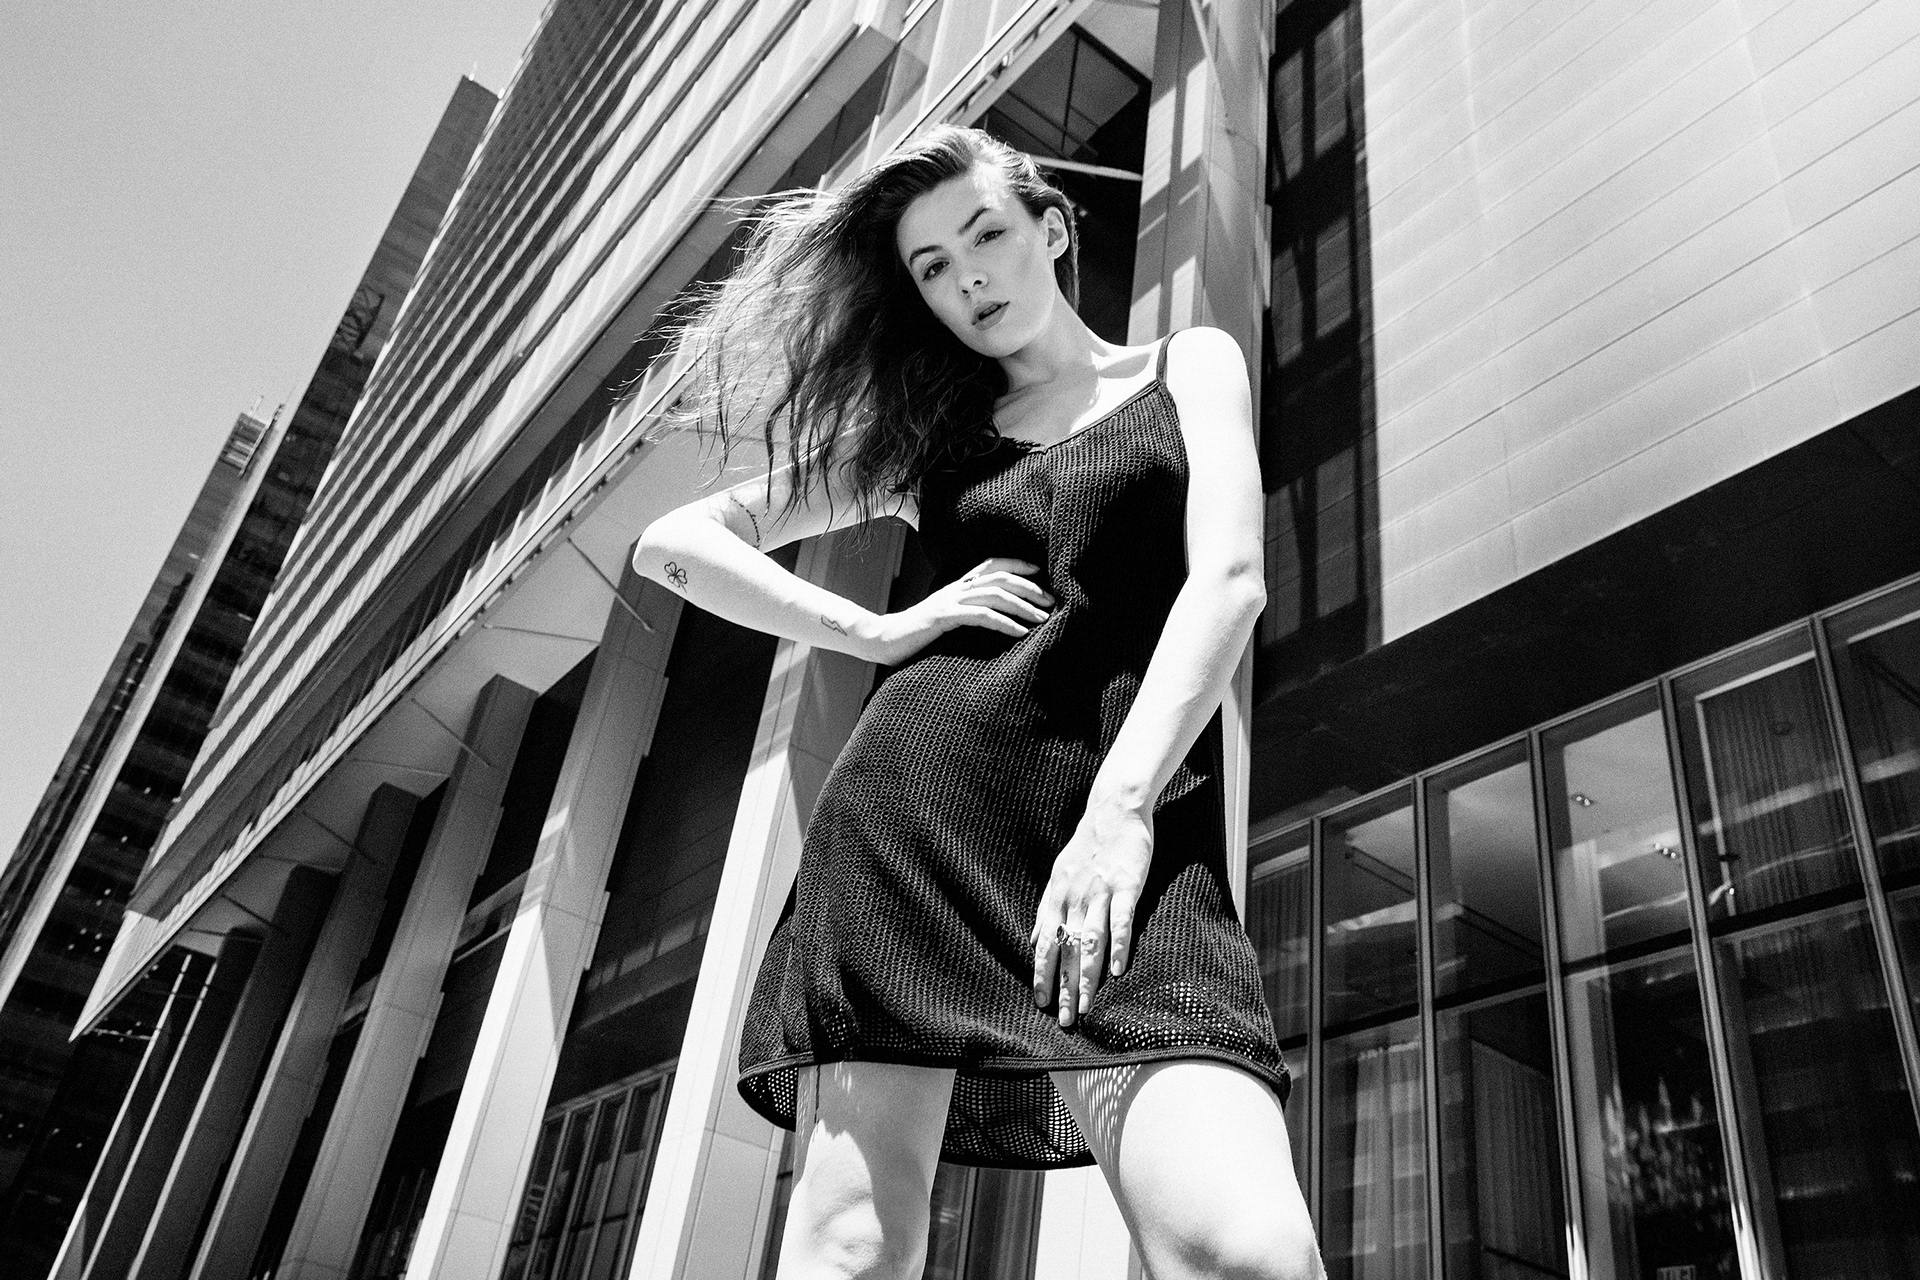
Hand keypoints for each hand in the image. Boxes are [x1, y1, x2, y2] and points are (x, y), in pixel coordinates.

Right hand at [858, 557, 1052, 665]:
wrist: (883, 640)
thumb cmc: (917, 634)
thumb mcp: (947, 617)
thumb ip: (967, 611)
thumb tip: (995, 617)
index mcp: (958, 586)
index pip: (992, 564)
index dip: (1017, 564)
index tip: (1041, 573)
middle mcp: (956, 588)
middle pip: (1000, 577)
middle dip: (1030, 588)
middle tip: (1052, 602)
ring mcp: (949, 601)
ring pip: (995, 594)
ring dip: (1023, 607)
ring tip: (1043, 619)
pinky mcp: (944, 617)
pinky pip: (980, 616)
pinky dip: (1004, 623)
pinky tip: (1020, 633)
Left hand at [1031, 799, 1152, 1026]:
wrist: (1114, 811)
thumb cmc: (1087, 846)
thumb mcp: (1058, 874)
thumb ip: (1046, 909)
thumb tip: (1033, 940)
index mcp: (1056, 897)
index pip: (1045, 943)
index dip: (1042, 974)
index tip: (1041, 1002)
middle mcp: (1074, 898)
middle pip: (1066, 950)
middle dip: (1064, 987)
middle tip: (1064, 1019)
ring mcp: (1100, 892)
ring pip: (1090, 941)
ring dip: (1086, 977)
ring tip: (1085, 1007)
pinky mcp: (1126, 885)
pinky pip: (1121, 921)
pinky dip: (1118, 947)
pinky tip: (1116, 972)